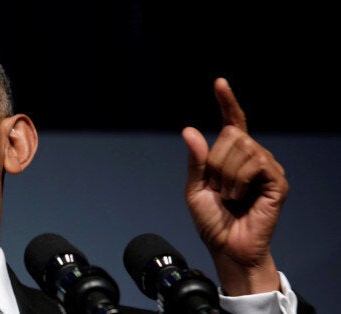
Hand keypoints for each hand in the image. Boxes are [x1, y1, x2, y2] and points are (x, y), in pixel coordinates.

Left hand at [181, 77, 287, 294]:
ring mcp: (267, 168)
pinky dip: (239, 180)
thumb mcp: (195, 189)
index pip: (232, 122)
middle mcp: (252, 157)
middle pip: (232, 133)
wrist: (226, 247)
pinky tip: (239, 197)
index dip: (227, 102)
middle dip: (216, 161)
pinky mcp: (277, 182)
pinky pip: (256, 162)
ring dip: (226, 174)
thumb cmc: (212, 221)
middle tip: (218, 188)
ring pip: (243, 146)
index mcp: (232, 157)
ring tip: (229, 196)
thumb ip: (196, 160)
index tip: (219, 83)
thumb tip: (189, 129)